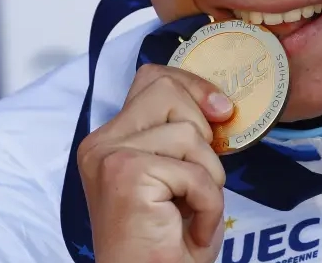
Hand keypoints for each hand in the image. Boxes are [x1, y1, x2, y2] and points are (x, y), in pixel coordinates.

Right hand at [77, 63, 235, 262]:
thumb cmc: (167, 243)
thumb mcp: (180, 175)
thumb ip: (187, 135)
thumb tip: (220, 104)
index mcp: (110, 139)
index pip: (153, 79)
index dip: (193, 87)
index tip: (221, 111)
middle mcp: (100, 143)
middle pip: (166, 89)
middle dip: (201, 132)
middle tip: (197, 180)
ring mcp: (109, 156)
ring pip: (188, 132)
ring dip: (207, 177)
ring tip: (190, 212)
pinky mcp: (126, 175)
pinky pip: (195, 171)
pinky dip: (207, 203)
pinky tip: (189, 229)